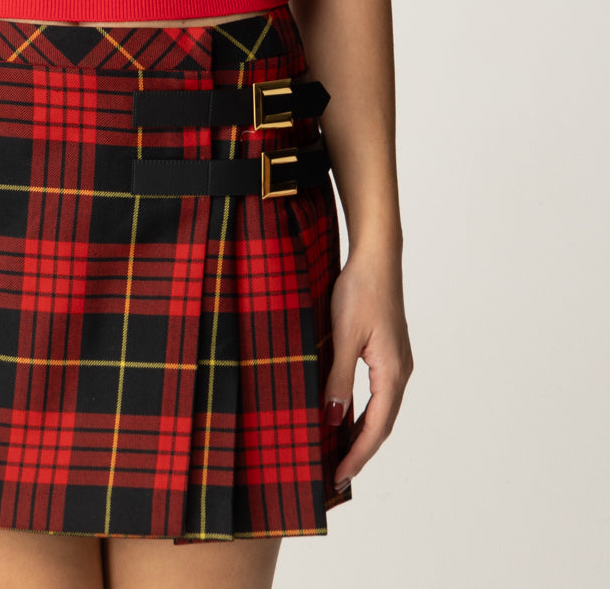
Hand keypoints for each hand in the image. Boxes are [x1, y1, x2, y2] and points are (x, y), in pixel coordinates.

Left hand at [323, 246, 413, 492]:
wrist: (376, 257)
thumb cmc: (360, 290)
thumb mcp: (344, 336)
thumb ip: (339, 379)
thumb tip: (334, 419)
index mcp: (392, 373)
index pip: (375, 428)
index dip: (356, 456)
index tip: (338, 478)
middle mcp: (400, 372)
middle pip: (382, 425)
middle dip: (360, 452)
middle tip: (336, 475)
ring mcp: (397, 362)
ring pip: (382, 410)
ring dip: (363, 433)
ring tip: (339, 453)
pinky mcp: (390, 352)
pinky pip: (379, 394)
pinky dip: (365, 412)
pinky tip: (348, 415)